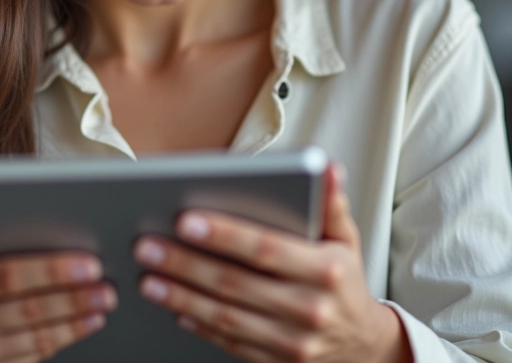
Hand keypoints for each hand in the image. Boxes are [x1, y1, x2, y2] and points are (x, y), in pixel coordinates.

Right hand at [0, 202, 117, 362]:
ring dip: (75, 318)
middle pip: (26, 307)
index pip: (7, 274)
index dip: (50, 270)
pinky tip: (87, 323)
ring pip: (34, 334)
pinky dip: (64, 337)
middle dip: (72, 296)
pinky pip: (32, 355)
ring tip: (104, 300)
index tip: (88, 262)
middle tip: (106, 284)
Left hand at [132, 163, 412, 362]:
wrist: (365, 348)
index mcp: (325, 270)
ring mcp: (292, 342)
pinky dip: (199, 326)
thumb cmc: (344, 280)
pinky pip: (231, 344)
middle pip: (235, 283)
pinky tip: (174, 308)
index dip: (224, 234)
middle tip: (146, 245)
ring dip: (181, 297)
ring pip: (225, 317)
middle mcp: (309, 308)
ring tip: (147, 278)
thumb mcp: (346, 239)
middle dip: (185, 263)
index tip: (185, 219)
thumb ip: (331, 202)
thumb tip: (327, 167)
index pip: (266, 248)